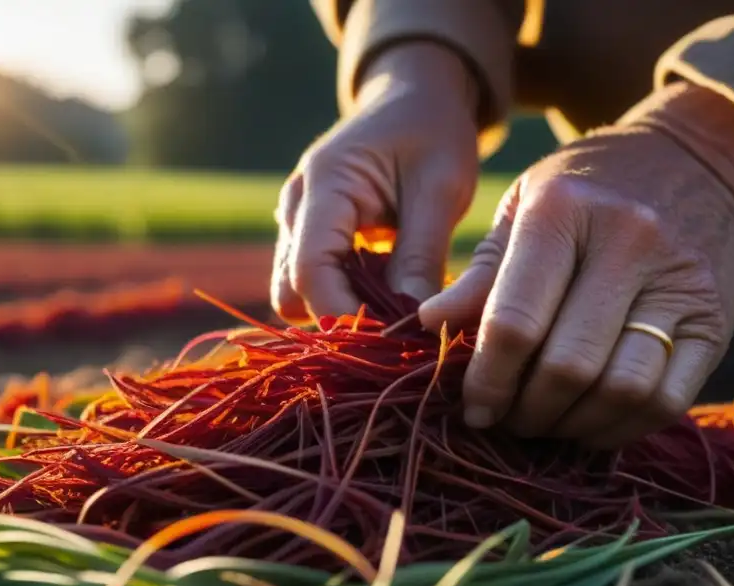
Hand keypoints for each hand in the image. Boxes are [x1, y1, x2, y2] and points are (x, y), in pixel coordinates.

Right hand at [271, 42, 479, 322]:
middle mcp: (296, 206)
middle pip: (291, 291)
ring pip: (296, 293)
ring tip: (396, 308)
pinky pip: (313, 283)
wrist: (415, 98)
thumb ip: (422, 255)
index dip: (344, 315)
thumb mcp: (441, 187)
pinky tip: (387, 292)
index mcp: (324, 185)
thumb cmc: (433, 132)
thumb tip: (412, 323)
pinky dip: (346, 297)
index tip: (392, 340)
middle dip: (340, 317)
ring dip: (342, 309)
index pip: (311, 270)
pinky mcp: (308, 236)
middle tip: (399, 328)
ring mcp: (296, 222)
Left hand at [419, 83, 733, 447]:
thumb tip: (429, 326)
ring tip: (545, 424)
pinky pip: (665, 401)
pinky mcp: (716, 321)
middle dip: (526, 411)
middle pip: (567, 366)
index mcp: (565, 210)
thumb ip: (481, 271)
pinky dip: (620, 428)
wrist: (701, 160)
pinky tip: (590, 423)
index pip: (515, 322)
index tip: (474, 409)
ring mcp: (680, 283)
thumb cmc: (590, 188)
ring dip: (572, 425)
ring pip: (619, 391)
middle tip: (508, 421)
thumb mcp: (525, 206)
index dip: (486, 381)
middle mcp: (629, 242)